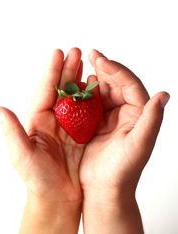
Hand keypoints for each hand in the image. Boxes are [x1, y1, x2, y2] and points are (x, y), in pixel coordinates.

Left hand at [0, 48, 84, 233]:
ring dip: (81, 80)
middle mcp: (52, 120)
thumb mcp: (23, 157)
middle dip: (68, 70)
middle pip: (60, 90)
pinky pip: (88, 112)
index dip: (51, 72)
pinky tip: (98, 88)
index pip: (44, 91)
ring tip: (88, 63)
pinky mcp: (81, 133)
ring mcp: (69, 126)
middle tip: (76, 51)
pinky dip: (93, 98)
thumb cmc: (39, 180)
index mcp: (38, 122)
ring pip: (75, 97)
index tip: (58, 53)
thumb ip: (12, 134)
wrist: (58, 197)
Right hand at [80, 50, 169, 233]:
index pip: (130, 85)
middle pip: (116, 83)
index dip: (116, 70)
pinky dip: (84, 93)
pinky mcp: (96, 122)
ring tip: (82, 65)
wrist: (104, 187)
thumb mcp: (139, 145)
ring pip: (103, 91)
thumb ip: (152, 120)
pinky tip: (77, 86)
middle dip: (104, 68)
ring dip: (94, 78)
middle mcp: (126, 112)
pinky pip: (91, 103)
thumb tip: (164, 94)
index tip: (100, 60)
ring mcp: (110, 116)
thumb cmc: (122, 170)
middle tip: (91, 55)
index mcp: (139, 114)